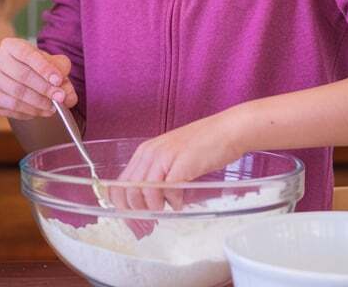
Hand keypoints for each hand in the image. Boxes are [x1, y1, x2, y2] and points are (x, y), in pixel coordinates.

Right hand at [0, 37, 77, 119]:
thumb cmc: (38, 68)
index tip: (58, 80)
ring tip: (53, 108)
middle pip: (20, 75)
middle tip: (59, 98)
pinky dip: (28, 112)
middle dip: (43, 88)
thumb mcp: (53, 64)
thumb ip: (63, 75)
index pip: (26, 54)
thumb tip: (67, 95)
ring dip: (38, 103)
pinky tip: (40, 111)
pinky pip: (10, 107)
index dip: (44, 68)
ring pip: (15, 93)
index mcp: (11, 45)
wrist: (22, 78)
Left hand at [111, 110, 246, 211]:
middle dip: (138, 210)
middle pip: (128, 191)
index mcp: (144, 151)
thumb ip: (158, 174)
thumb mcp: (172, 156)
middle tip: (153, 217)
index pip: (119, 184)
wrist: (228, 130)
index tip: (136, 215)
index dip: (123, 204)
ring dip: (154, 207)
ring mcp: (165, 157)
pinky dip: (173, 201)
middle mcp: (150, 153)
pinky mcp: (182, 164)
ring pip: (143, 192)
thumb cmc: (204, 145)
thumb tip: (150, 201)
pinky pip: (167, 190)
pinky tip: (180, 202)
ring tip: (168, 207)